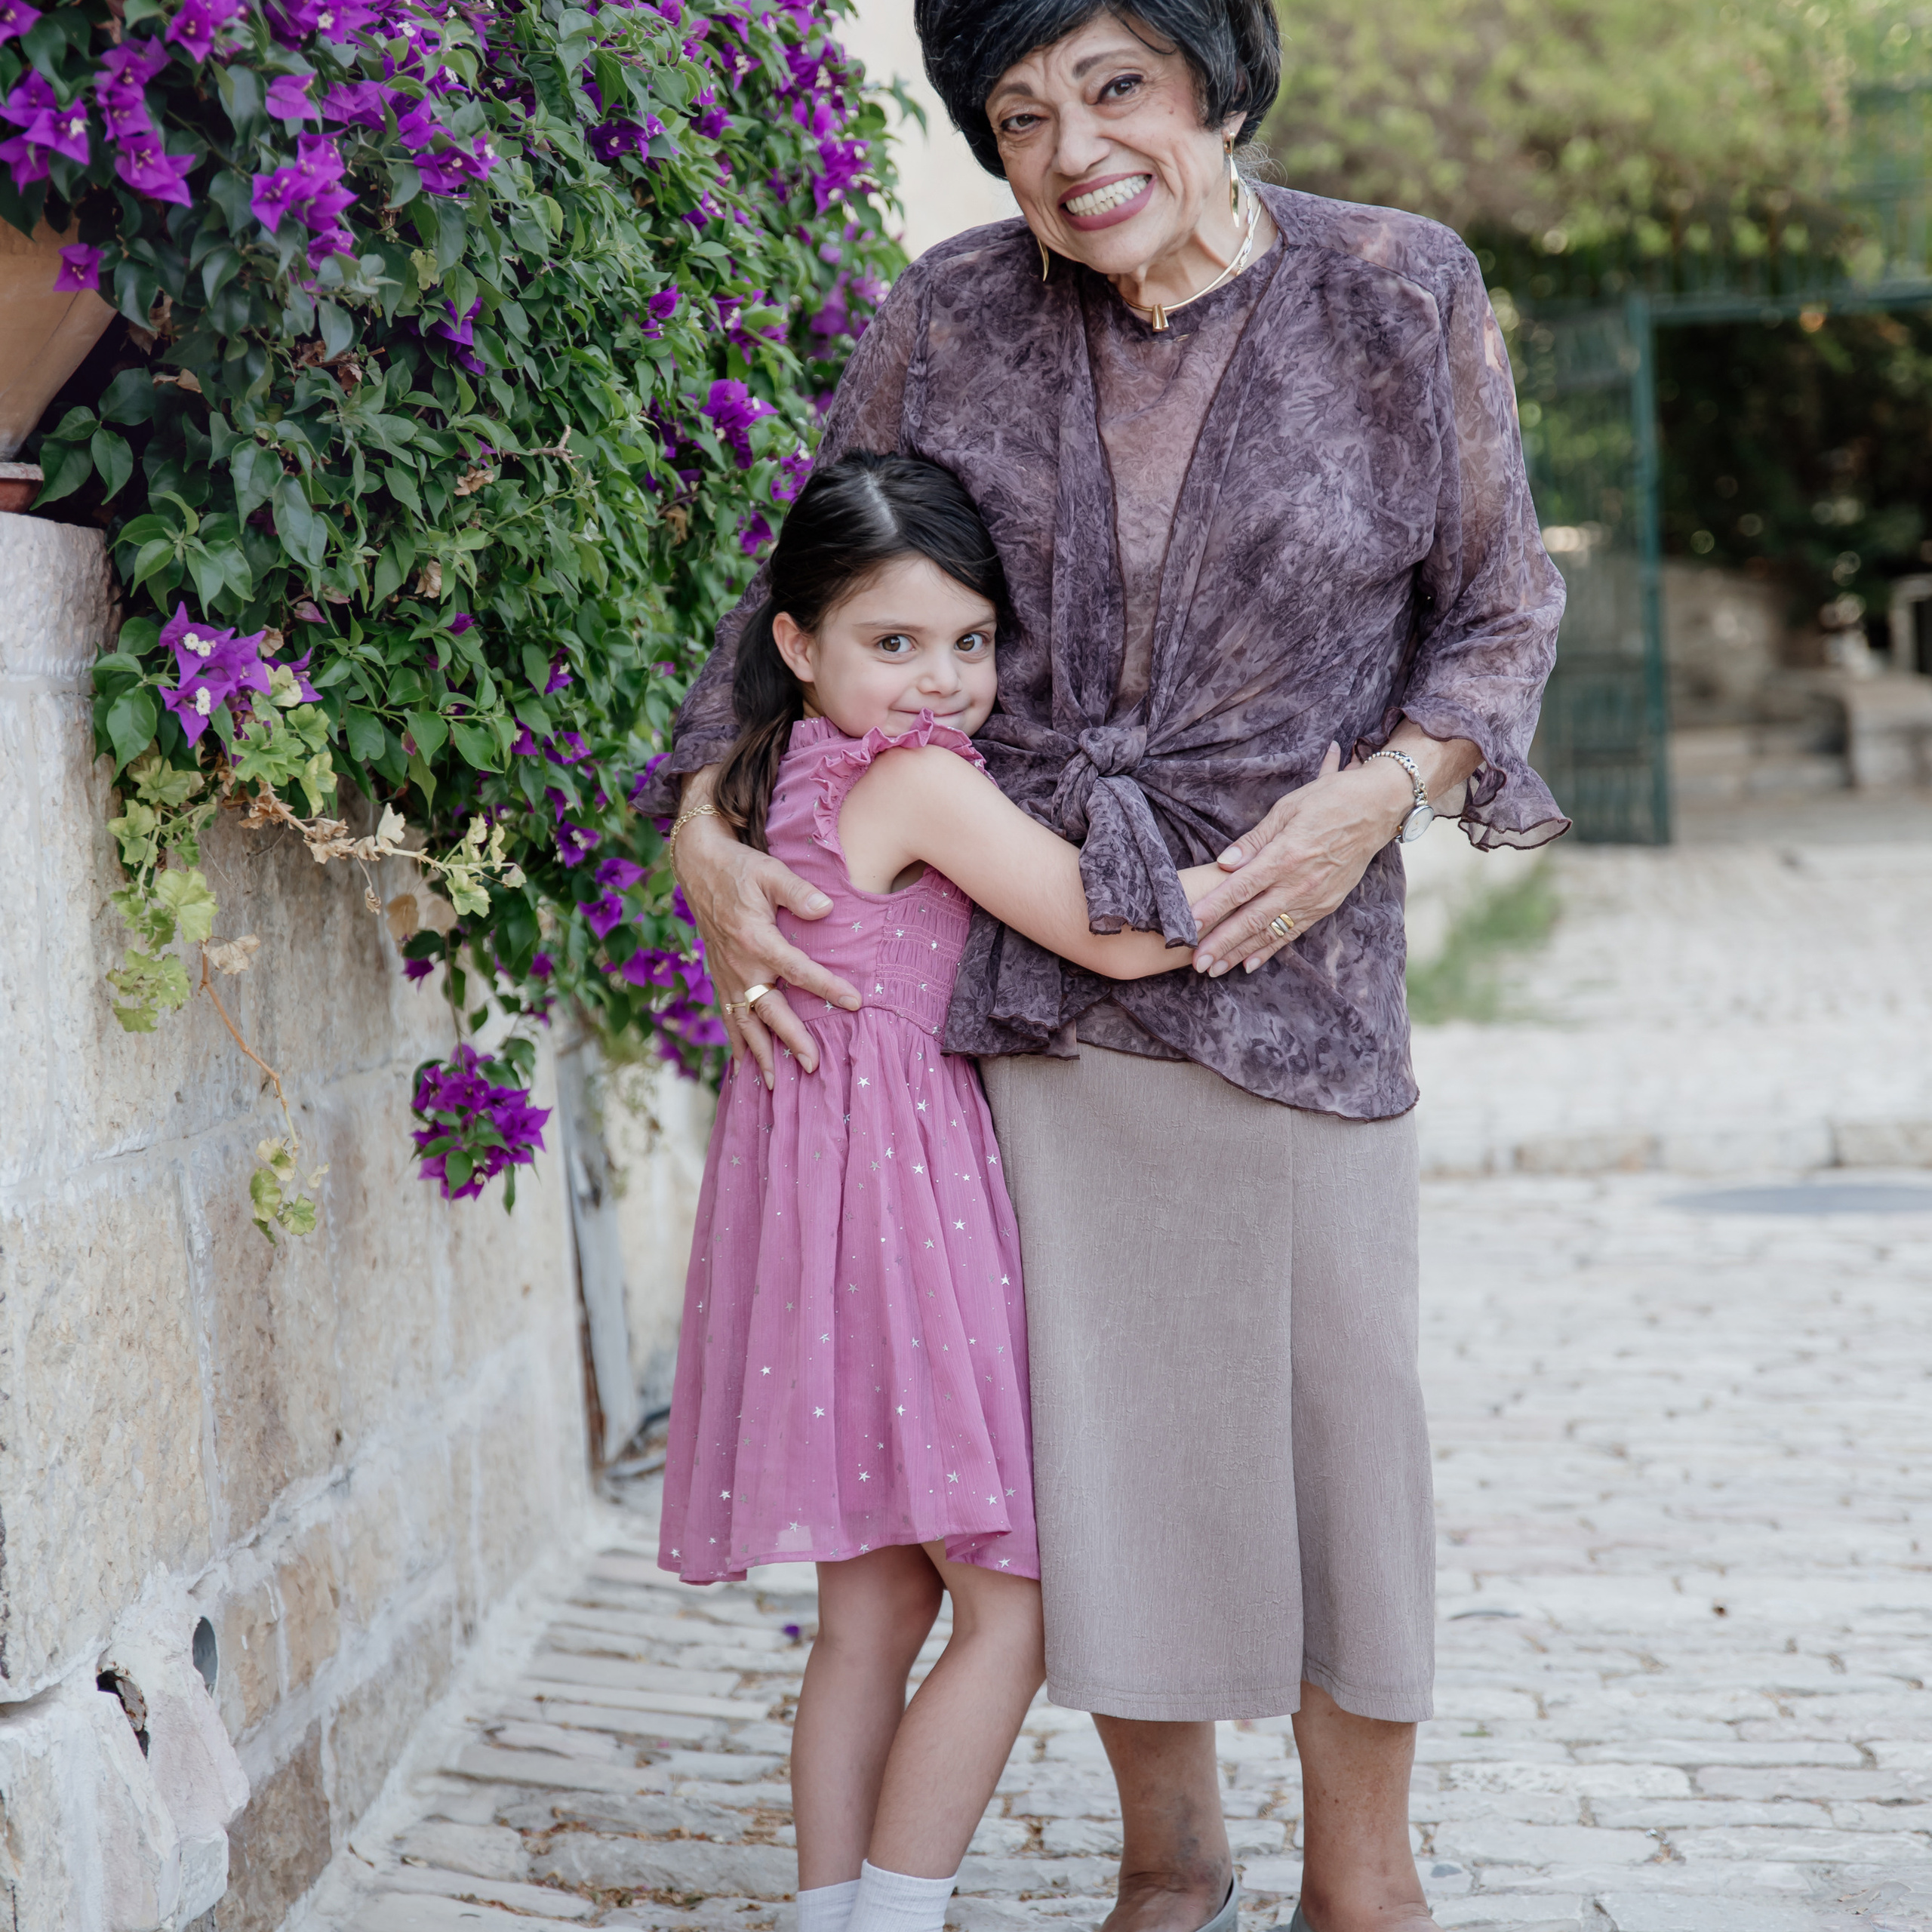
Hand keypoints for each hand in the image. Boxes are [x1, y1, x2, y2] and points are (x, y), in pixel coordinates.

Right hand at [676, 793, 860, 1085]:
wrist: (698, 866)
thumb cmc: (740, 868)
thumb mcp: (770, 871)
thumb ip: (799, 891)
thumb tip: (827, 909)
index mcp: (756, 939)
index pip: (798, 970)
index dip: (827, 987)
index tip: (854, 1003)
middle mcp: (739, 964)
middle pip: (768, 1010)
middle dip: (790, 1040)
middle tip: (812, 1066)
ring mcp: (726, 974)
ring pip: (744, 1023)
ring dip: (759, 1054)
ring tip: (772, 1085)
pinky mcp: (719, 977)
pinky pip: (728, 1016)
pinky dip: (736, 1043)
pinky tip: (742, 1068)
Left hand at [1188, 742, 1411, 976]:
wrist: (1377, 809)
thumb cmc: (1329, 800)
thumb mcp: (1287, 809)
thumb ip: (1253, 841)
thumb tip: (1223, 864)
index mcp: (1285, 855)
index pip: (1241, 888)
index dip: (1213, 907)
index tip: (1189, 924)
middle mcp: (1299, 883)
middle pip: (1252, 918)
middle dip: (1221, 942)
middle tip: (1197, 962)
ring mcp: (1314, 898)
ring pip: (1270, 932)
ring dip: (1239, 952)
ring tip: (1214, 970)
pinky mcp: (1325, 906)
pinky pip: (1292, 933)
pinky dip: (1269, 950)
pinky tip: (1248, 964)